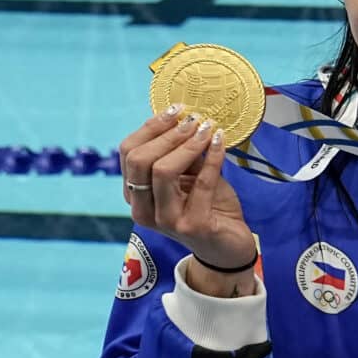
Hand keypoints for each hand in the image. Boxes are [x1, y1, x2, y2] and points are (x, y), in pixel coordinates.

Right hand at [118, 109, 256, 290]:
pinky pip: (201, 184)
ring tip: (207, 129)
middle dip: (167, 134)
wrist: (229, 247)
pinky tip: (220, 143)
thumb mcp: (191, 176)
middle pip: (140, 160)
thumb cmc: (208, 207)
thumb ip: (182, 153)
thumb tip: (184, 116)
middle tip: (193, 120)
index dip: (150, 128)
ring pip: (163, 171)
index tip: (175, 110)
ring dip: (187, 145)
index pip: (128, 153)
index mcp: (135, 194)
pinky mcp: (192, 227)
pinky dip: (212, 159)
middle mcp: (142, 209)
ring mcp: (165, 221)